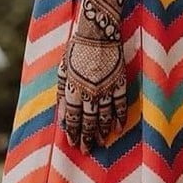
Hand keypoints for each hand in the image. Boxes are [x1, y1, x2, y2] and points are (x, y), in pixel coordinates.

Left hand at [56, 34, 127, 152]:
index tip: (73, 143)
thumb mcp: (63, 70)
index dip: (72, 132)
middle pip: (88, 121)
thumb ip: (62, 94)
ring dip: (102, 131)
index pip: (73, 117)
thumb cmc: (76, 50)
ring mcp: (106, 88)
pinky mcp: (119, 82)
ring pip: (104, 116)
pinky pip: (120, 105)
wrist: (97, 32)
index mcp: (73, 89)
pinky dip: (119, 118)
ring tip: (101, 143)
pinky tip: (118, 129)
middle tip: (86, 150)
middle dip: (86, 137)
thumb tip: (61, 116)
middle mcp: (89, 91)